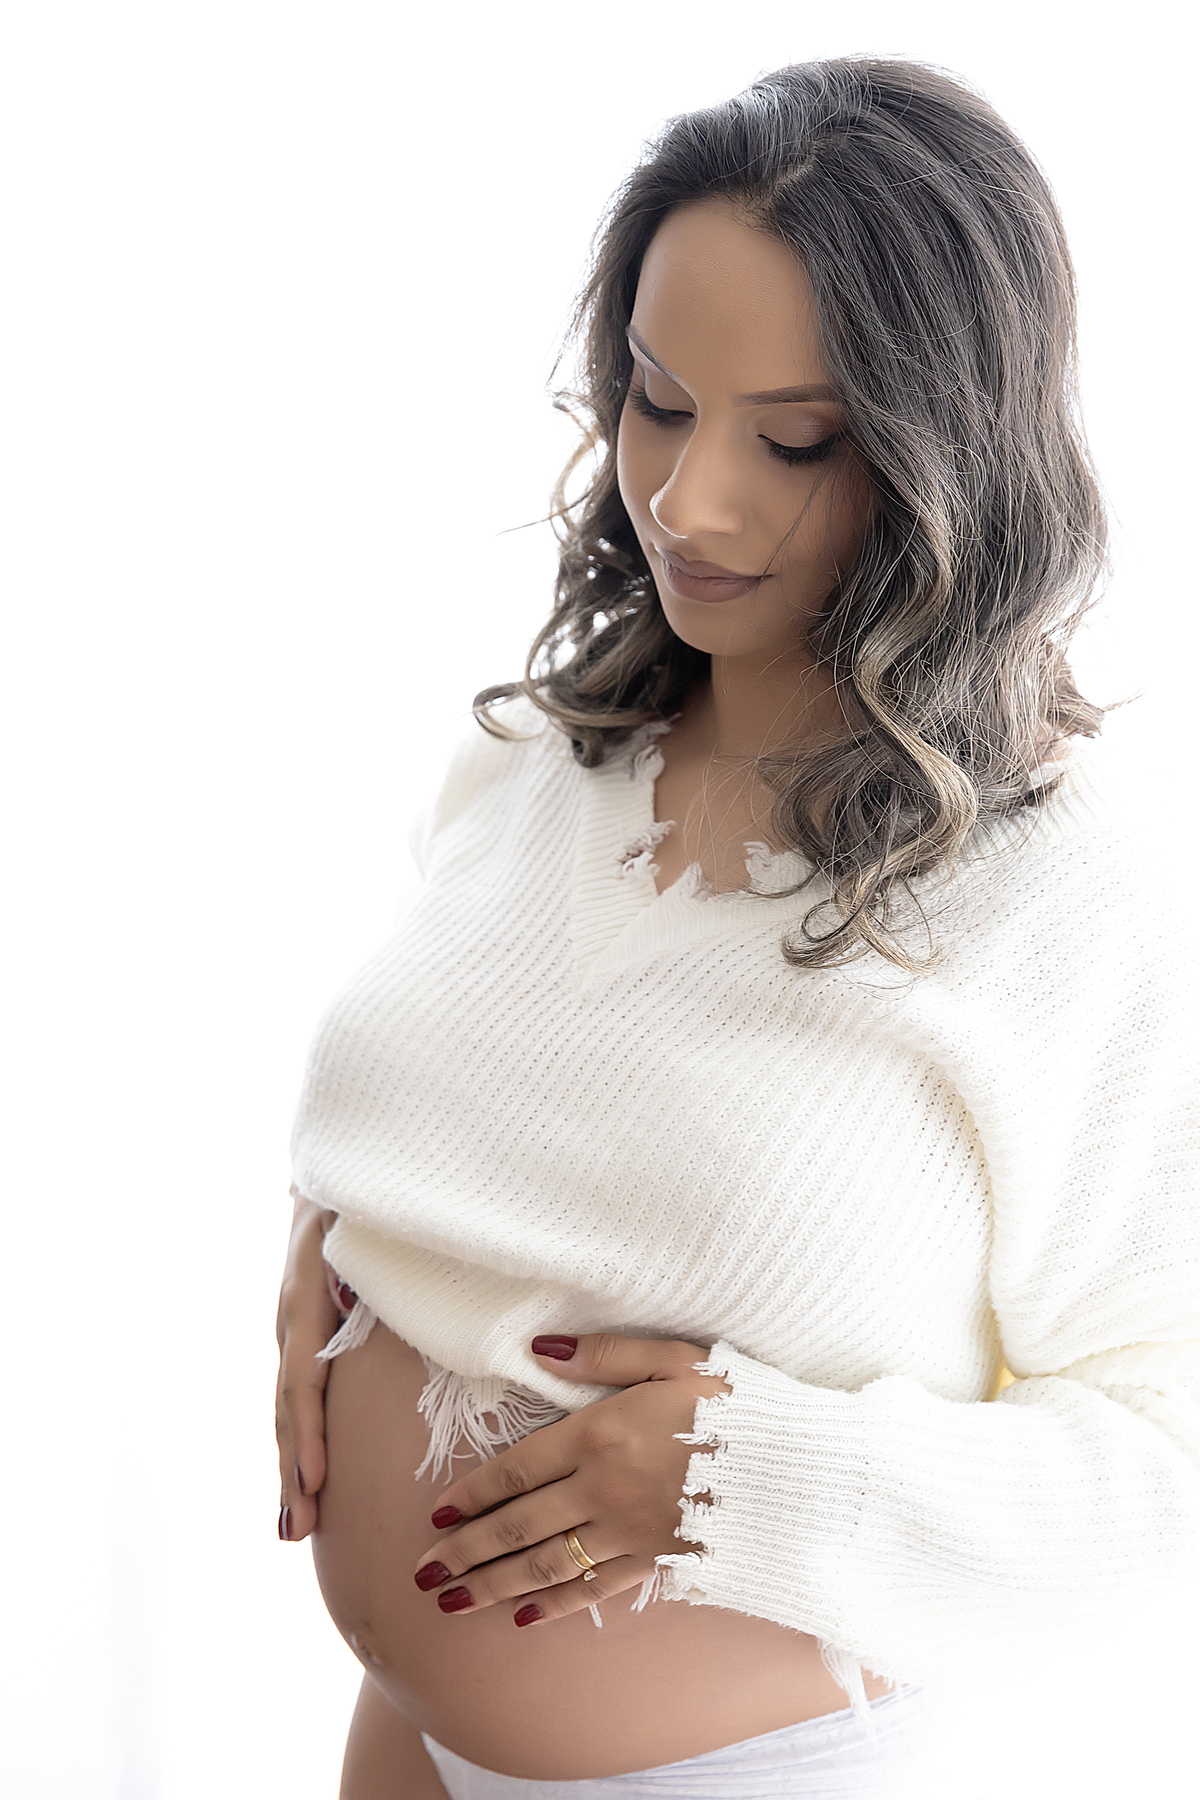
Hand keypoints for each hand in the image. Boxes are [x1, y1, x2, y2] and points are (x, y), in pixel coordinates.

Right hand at [275, 1185, 345, 1541]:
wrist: (333, 1167)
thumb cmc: (363, 1191)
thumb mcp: (367, 1217)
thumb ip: (374, 1257)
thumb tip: (375, 1301)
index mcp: (305, 1295)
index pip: (303, 1377)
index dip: (307, 1431)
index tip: (314, 1481)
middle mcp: (292, 1316)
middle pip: (288, 1404)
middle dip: (291, 1470)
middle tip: (295, 1531)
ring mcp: (294, 1326)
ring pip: (288, 1406)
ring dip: (290, 1466)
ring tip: (292, 1526)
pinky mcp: (306, 1331)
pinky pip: (298, 1393)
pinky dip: (298, 1439)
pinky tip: (305, 1481)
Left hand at [411, 1333, 729, 1626]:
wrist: (800, 1471)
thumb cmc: (739, 1405)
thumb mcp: (675, 1359)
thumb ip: (604, 1355)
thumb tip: (538, 1349)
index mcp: (602, 1433)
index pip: (519, 1469)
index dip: (474, 1494)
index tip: (438, 1516)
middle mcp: (604, 1488)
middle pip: (520, 1525)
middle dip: (467, 1552)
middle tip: (423, 1575)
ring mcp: (630, 1532)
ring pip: (546, 1564)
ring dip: (494, 1585)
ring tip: (452, 1604)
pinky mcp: (657, 1561)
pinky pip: (594, 1587)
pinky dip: (556, 1603)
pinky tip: (524, 1616)